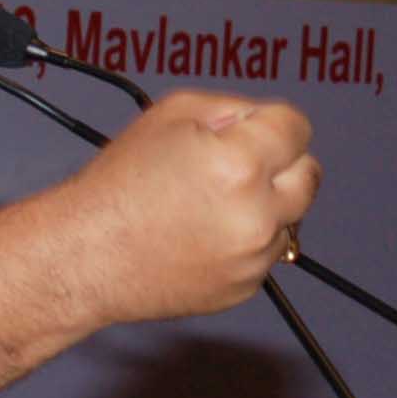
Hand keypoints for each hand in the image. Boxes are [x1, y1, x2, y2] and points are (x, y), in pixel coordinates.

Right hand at [55, 90, 319, 326]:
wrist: (88, 255)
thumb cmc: (120, 185)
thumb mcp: (172, 114)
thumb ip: (232, 110)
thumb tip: (265, 122)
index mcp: (241, 163)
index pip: (298, 128)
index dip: (273, 124)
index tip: (255, 131)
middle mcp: (257, 214)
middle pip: (308, 175)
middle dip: (281, 164)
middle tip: (240, 166)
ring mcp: (254, 257)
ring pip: (290, 218)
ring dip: (265, 207)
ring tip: (209, 205)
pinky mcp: (245, 287)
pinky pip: (266, 253)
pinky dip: (246, 242)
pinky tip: (203, 235)